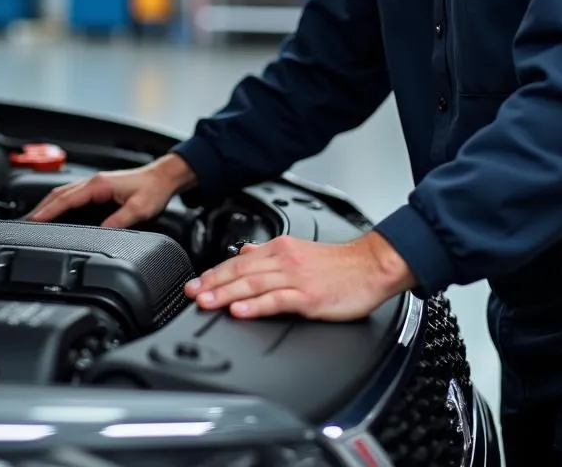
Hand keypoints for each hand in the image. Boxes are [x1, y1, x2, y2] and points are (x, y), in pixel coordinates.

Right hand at [25, 153, 195, 227]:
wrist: (165, 176)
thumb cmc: (154, 189)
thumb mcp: (139, 209)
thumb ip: (119, 221)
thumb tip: (101, 234)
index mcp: (99, 185)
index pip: (66, 199)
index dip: (48, 211)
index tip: (32, 222)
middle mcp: (93, 182)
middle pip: (58, 195)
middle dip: (40, 209)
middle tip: (24, 224)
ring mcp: (95, 184)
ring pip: (63, 194)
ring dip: (48, 206)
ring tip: (33, 221)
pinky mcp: (99, 189)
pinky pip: (72, 196)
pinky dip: (59, 204)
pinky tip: (56, 213)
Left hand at [184, 231, 416, 321]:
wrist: (371, 266)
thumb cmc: (339, 264)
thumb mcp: (299, 250)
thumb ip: (270, 253)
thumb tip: (245, 253)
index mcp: (281, 249)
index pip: (238, 261)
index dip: (214, 273)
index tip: (195, 284)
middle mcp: (285, 260)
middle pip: (240, 272)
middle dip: (212, 284)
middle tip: (190, 294)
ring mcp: (296, 278)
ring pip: (253, 285)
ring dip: (225, 294)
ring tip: (205, 302)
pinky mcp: (309, 296)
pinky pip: (276, 300)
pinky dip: (255, 306)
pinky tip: (240, 311)